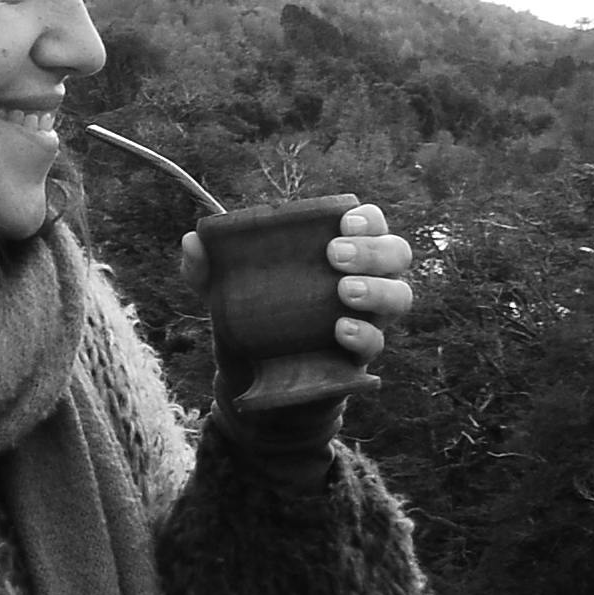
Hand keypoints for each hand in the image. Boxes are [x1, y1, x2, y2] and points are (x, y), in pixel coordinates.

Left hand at [173, 200, 418, 368]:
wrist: (254, 374)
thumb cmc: (253, 314)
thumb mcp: (224, 290)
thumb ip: (207, 267)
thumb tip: (192, 240)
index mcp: (341, 249)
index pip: (372, 223)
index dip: (368, 219)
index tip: (343, 223)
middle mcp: (365, 278)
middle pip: (396, 253)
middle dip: (373, 250)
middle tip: (335, 256)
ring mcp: (369, 317)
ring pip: (401, 296)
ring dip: (379, 290)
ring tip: (345, 292)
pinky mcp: (361, 355)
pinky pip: (378, 342)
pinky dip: (364, 334)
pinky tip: (340, 330)